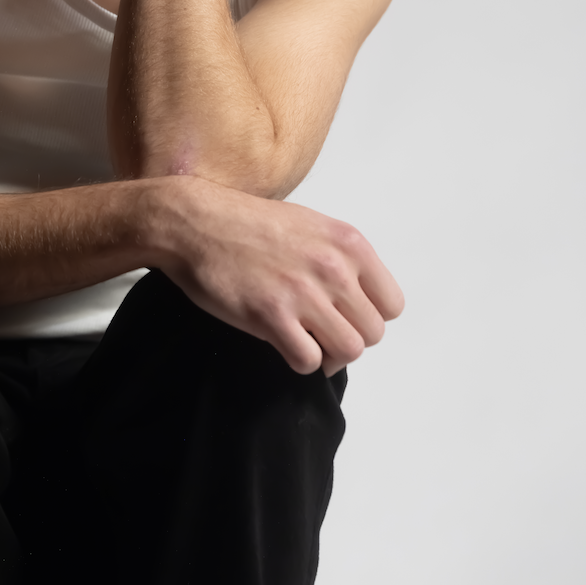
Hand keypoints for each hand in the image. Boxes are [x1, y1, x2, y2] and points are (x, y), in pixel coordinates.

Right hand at [148, 176, 404, 374]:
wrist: (194, 223)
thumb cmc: (246, 223)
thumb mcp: (308, 224)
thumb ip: (339, 258)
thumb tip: (356, 299)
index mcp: (348, 242)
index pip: (392, 305)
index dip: (369, 316)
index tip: (345, 315)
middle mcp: (334, 268)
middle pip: (372, 333)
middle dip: (347, 337)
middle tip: (320, 331)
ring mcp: (304, 293)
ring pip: (348, 352)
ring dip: (327, 354)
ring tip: (305, 340)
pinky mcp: (272, 316)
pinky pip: (309, 361)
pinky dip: (299, 360)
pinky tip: (282, 341)